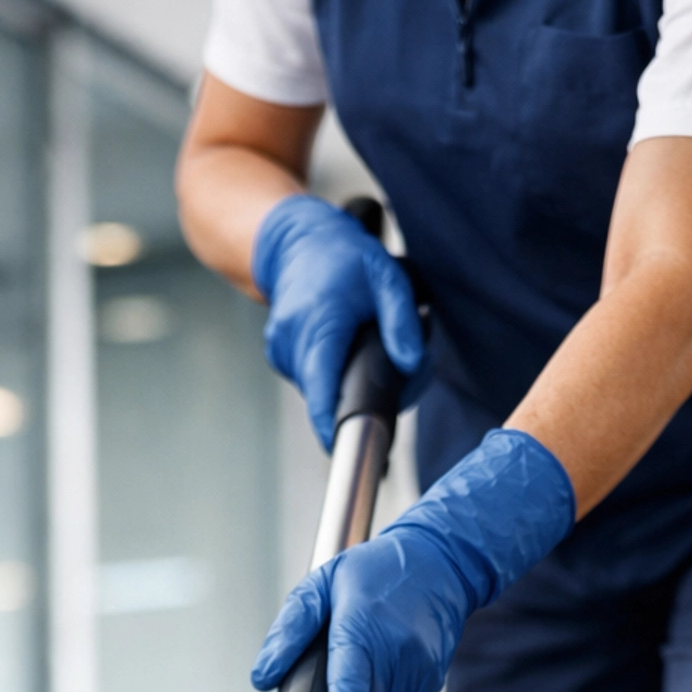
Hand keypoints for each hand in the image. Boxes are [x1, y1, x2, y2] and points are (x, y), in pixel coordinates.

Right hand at [251, 194, 428, 449]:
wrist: (296, 243)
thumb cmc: (342, 256)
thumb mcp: (386, 276)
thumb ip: (402, 321)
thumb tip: (411, 364)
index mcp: (320, 325)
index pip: (322, 388)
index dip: (331, 423)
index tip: (341, 448)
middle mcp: (293, 343)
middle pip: (328, 395)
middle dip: (360, 398)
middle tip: (397, 373)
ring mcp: (282, 352)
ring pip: (320, 390)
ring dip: (346, 384)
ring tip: (364, 349)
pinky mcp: (280, 357)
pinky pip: (311, 379)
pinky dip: (330, 374)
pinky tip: (342, 350)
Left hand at [251, 430, 575, 691]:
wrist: (439, 563)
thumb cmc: (377, 572)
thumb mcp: (321, 585)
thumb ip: (289, 631)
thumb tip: (263, 676)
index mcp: (361, 630)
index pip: (350, 690)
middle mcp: (396, 654)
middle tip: (335, 678)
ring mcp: (419, 671)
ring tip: (361, 669)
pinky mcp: (432, 682)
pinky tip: (381, 676)